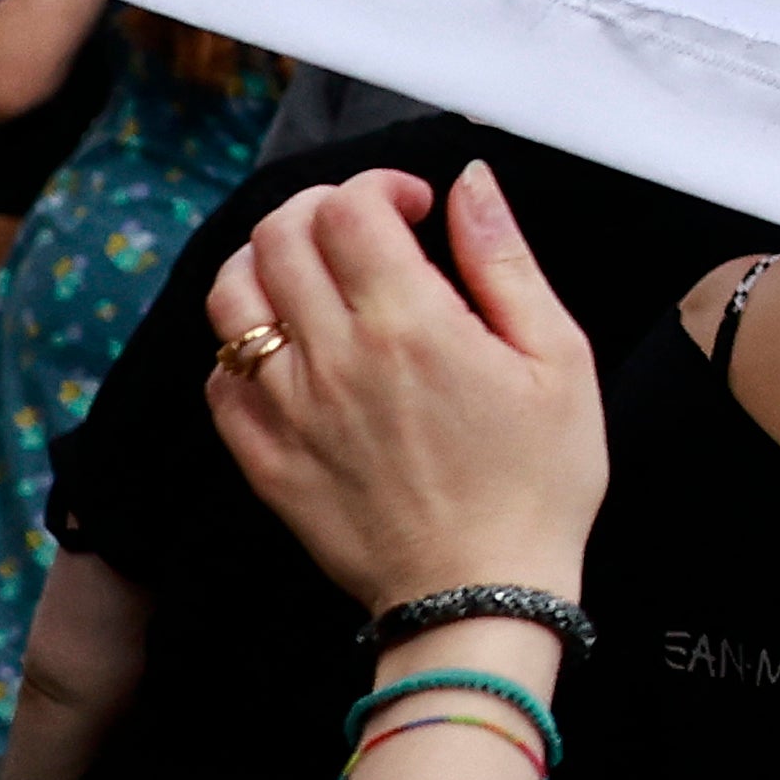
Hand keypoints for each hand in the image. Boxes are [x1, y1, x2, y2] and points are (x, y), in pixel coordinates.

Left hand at [204, 164, 605, 622]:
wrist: (479, 596)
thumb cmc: (537, 480)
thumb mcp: (558, 358)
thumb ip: (505, 260)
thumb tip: (471, 183)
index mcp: (410, 326)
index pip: (348, 208)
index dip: (379, 186)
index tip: (417, 211)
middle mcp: (335, 359)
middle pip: (280, 235)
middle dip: (321, 210)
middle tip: (366, 233)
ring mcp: (288, 413)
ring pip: (232, 297)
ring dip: (268, 264)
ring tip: (315, 278)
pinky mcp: (265, 461)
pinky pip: (220, 378)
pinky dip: (244, 347)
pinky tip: (293, 353)